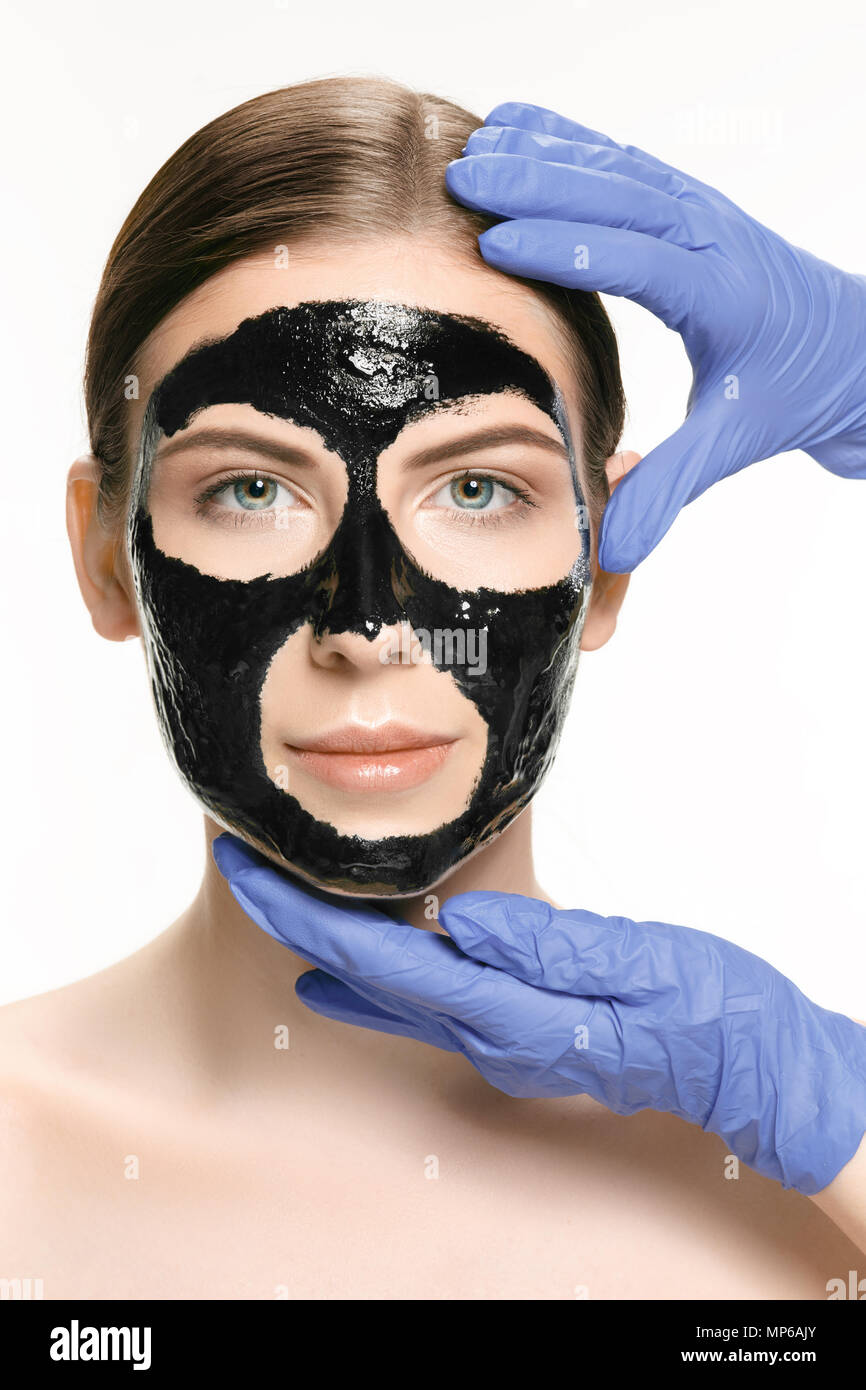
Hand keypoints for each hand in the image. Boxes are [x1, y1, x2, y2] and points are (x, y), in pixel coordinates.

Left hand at [213, 833, 865, 1195]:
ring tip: (276, 894)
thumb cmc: (715, 1014)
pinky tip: (345, 962)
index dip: (305, 916)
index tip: (248, 871)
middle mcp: (494, 1038)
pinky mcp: (522, 1026)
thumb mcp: (646, 967)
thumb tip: (461, 925)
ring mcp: (505, 1040)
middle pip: (366, 974)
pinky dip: (373, 970)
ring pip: (388, 988)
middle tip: (239, 864)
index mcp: (516, 1018)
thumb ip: (553, 948)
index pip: (383, 961)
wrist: (757, 1070)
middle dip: (295, 922)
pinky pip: (424, 996)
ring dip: (326, 941)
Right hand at [445, 101, 865, 571]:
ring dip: (548, 154)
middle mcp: (714, 238)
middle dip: (539, 181)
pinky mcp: (692, 206)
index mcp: (722, 295)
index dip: (565, 248)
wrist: (854, 350)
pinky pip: (628, 164)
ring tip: (476, 150)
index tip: (494, 243)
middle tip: (464, 179)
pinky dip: (574, 143)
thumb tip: (613, 549)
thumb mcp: (733, 443)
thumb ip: (670, 490)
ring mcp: (704, 213)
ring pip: (620, 168)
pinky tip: (523, 129)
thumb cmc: (793, 392)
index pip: (637, 259)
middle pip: (621, 193)